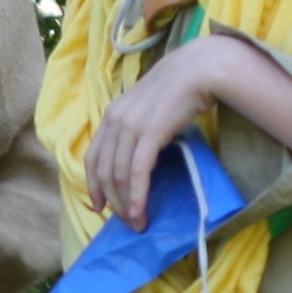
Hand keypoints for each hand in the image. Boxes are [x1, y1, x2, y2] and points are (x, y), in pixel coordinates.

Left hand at [83, 40, 239, 220]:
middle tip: (126, 222)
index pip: (93, 158)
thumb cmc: (177, 90)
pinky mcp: (149, 132)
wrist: (197, 69)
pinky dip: (138, 195)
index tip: (100, 206)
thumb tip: (137, 157)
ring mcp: (130, 126)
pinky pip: (138, 171)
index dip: (94, 186)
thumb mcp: (147, 109)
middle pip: (105, 172)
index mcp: (111, 116)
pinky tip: (141, 211)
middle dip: (113, 202)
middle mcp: (115, 121)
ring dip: (127, 204)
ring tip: (138, 222)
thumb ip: (136, 129)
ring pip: (120, 175)